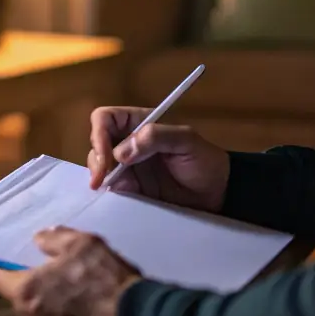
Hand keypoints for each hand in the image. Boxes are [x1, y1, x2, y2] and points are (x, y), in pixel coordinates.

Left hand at [0, 227, 139, 315]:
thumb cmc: (105, 278)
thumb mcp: (83, 244)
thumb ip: (55, 239)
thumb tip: (39, 240)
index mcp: (26, 292)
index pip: (0, 280)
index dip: (9, 269)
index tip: (23, 263)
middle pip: (19, 300)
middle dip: (32, 289)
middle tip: (54, 278)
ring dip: (46, 309)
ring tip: (70, 298)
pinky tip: (80, 314)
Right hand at [87, 106, 229, 214]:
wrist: (217, 194)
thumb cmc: (205, 161)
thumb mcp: (186, 141)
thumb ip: (156, 137)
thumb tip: (122, 152)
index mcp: (140, 123)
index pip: (106, 119)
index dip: (99, 134)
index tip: (108, 157)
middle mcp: (128, 142)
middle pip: (97, 143)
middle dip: (97, 159)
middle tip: (104, 179)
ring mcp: (127, 166)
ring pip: (98, 165)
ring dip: (100, 176)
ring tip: (114, 188)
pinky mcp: (130, 188)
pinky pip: (109, 187)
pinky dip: (108, 191)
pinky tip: (118, 197)